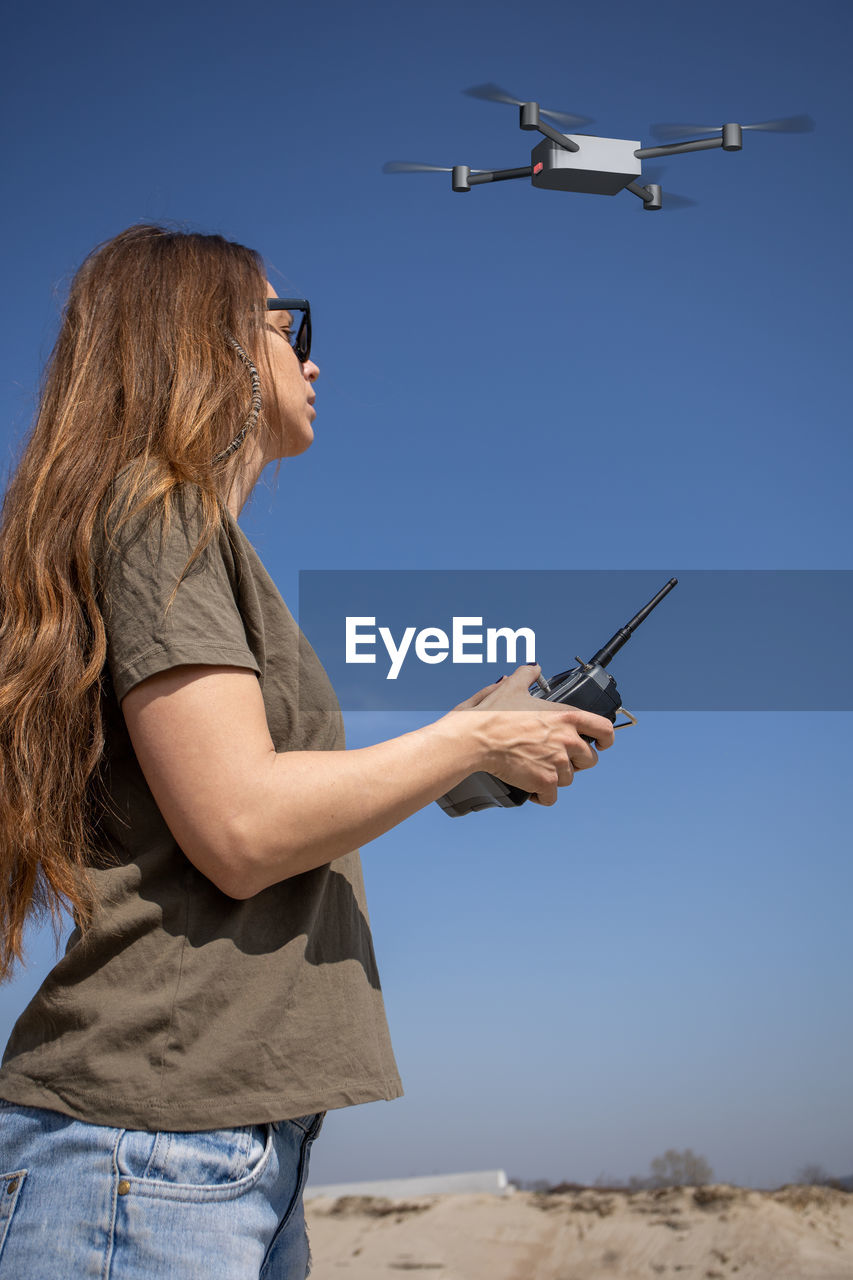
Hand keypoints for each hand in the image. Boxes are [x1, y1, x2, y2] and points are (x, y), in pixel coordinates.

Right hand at [447, 664, 614, 805]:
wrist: (475, 739)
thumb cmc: (491, 714)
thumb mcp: (512, 686)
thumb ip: (527, 674)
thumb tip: (534, 668)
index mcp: (566, 716)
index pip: (604, 729)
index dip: (606, 739)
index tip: (601, 743)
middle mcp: (567, 740)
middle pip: (589, 759)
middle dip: (575, 761)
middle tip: (556, 758)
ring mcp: (558, 762)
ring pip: (569, 779)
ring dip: (556, 777)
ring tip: (538, 769)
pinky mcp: (544, 782)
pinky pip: (552, 797)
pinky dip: (541, 796)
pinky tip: (532, 789)